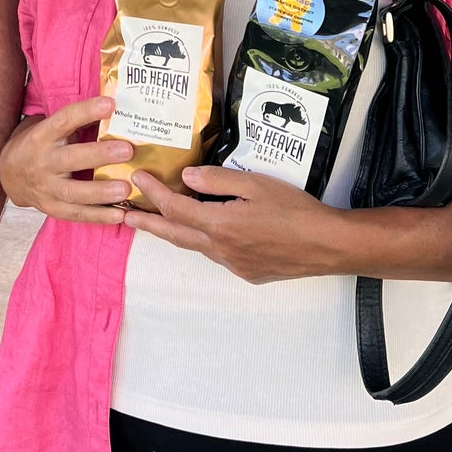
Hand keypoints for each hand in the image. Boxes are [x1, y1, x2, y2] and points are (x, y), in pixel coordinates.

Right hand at [0, 98, 135, 224]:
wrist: (9, 175)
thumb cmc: (37, 146)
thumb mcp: (47, 128)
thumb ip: (74, 122)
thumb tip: (112, 109)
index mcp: (41, 136)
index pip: (64, 121)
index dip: (86, 111)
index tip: (110, 104)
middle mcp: (42, 162)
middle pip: (71, 159)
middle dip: (100, 155)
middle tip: (127, 150)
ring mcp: (46, 188)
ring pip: (73, 192)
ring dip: (101, 191)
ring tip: (125, 188)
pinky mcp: (52, 208)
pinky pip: (77, 214)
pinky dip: (99, 216)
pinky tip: (120, 215)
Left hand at [124, 164, 351, 282]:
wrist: (327, 245)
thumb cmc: (295, 210)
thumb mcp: (256, 183)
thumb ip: (218, 180)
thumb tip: (186, 177)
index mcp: (220, 224)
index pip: (175, 208)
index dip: (153, 193)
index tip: (137, 179)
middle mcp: (220, 249)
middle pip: (174, 234)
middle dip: (148, 223)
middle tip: (125, 217)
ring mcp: (233, 265)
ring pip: (195, 246)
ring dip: (174, 233)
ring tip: (157, 222)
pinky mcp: (247, 273)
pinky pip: (216, 255)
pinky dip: (203, 241)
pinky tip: (205, 232)